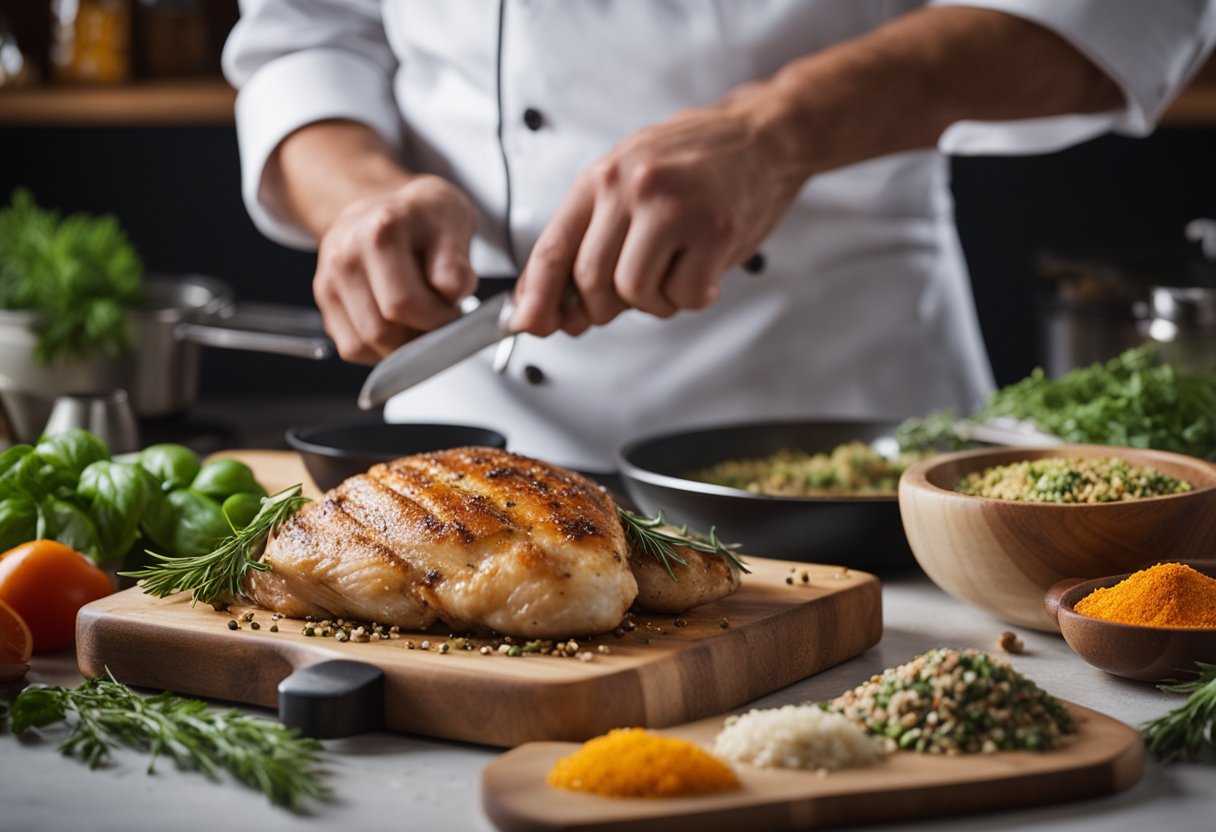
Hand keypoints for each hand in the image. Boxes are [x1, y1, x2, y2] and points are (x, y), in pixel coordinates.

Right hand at [313, 175, 477, 362]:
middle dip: (420, 337)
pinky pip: (352, 347)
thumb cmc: (424, 219)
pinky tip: (398, 323)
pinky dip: (380, 348)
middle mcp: (345, 256)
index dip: (439, 318)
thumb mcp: (454, 224)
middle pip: (382, 330)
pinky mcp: (325, 301)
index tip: (455, 311)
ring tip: (420, 319)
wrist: (385, 210)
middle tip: (440, 320)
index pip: (405, 303)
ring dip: (400, 345)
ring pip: (365, 344)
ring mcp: (329, 280)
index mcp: (379, 232)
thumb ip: (456, 262)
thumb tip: (451, 293)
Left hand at [509, 95, 807, 336]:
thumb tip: (552, 309)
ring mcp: (674, 207)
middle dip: (604, 307)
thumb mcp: (629, 182)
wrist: (762, 135)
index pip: (552, 248)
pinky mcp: (716, 229)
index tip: (529, 326)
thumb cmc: (694, 166)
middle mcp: (631, 188)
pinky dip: (692, 297)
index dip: (536, 297)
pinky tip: (705, 270)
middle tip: (632, 296)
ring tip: (675, 272)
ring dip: (654, 302)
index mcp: (601, 177)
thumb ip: (592, 238)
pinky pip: (684, 296)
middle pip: (590, 281)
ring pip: (634, 293)